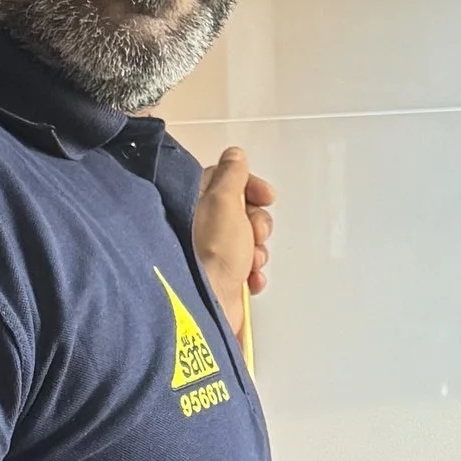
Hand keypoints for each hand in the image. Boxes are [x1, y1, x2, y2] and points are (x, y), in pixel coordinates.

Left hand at [194, 145, 274, 321]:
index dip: (249, 185)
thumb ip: (231, 174)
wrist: (205, 305)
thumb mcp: (224, 202)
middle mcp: (201, 225)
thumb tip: (235, 156)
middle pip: (243, 210)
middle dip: (257, 222)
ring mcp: (212, 251)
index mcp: (196, 202)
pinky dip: (254, 272)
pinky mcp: (222, 275)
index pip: (227, 179)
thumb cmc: (210, 256)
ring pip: (249, 239)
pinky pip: (249, 266)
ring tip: (249, 261)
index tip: (264, 195)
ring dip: (257, 250)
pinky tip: (248, 278)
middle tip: (253, 233)